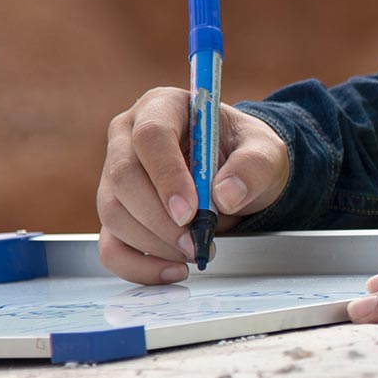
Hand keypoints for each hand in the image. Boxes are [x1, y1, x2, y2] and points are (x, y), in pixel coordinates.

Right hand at [96, 88, 290, 283]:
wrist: (238, 174)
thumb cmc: (244, 153)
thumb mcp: (265, 151)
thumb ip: (253, 167)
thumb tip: (225, 195)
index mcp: (162, 107)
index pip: (150, 136)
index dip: (166, 176)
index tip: (191, 212)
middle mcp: (127, 137)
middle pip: (123, 177)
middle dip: (160, 218)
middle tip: (196, 242)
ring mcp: (114, 176)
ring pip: (114, 213)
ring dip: (154, 243)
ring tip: (196, 251)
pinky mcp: (116, 213)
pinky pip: (111, 246)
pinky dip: (138, 266)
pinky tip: (173, 271)